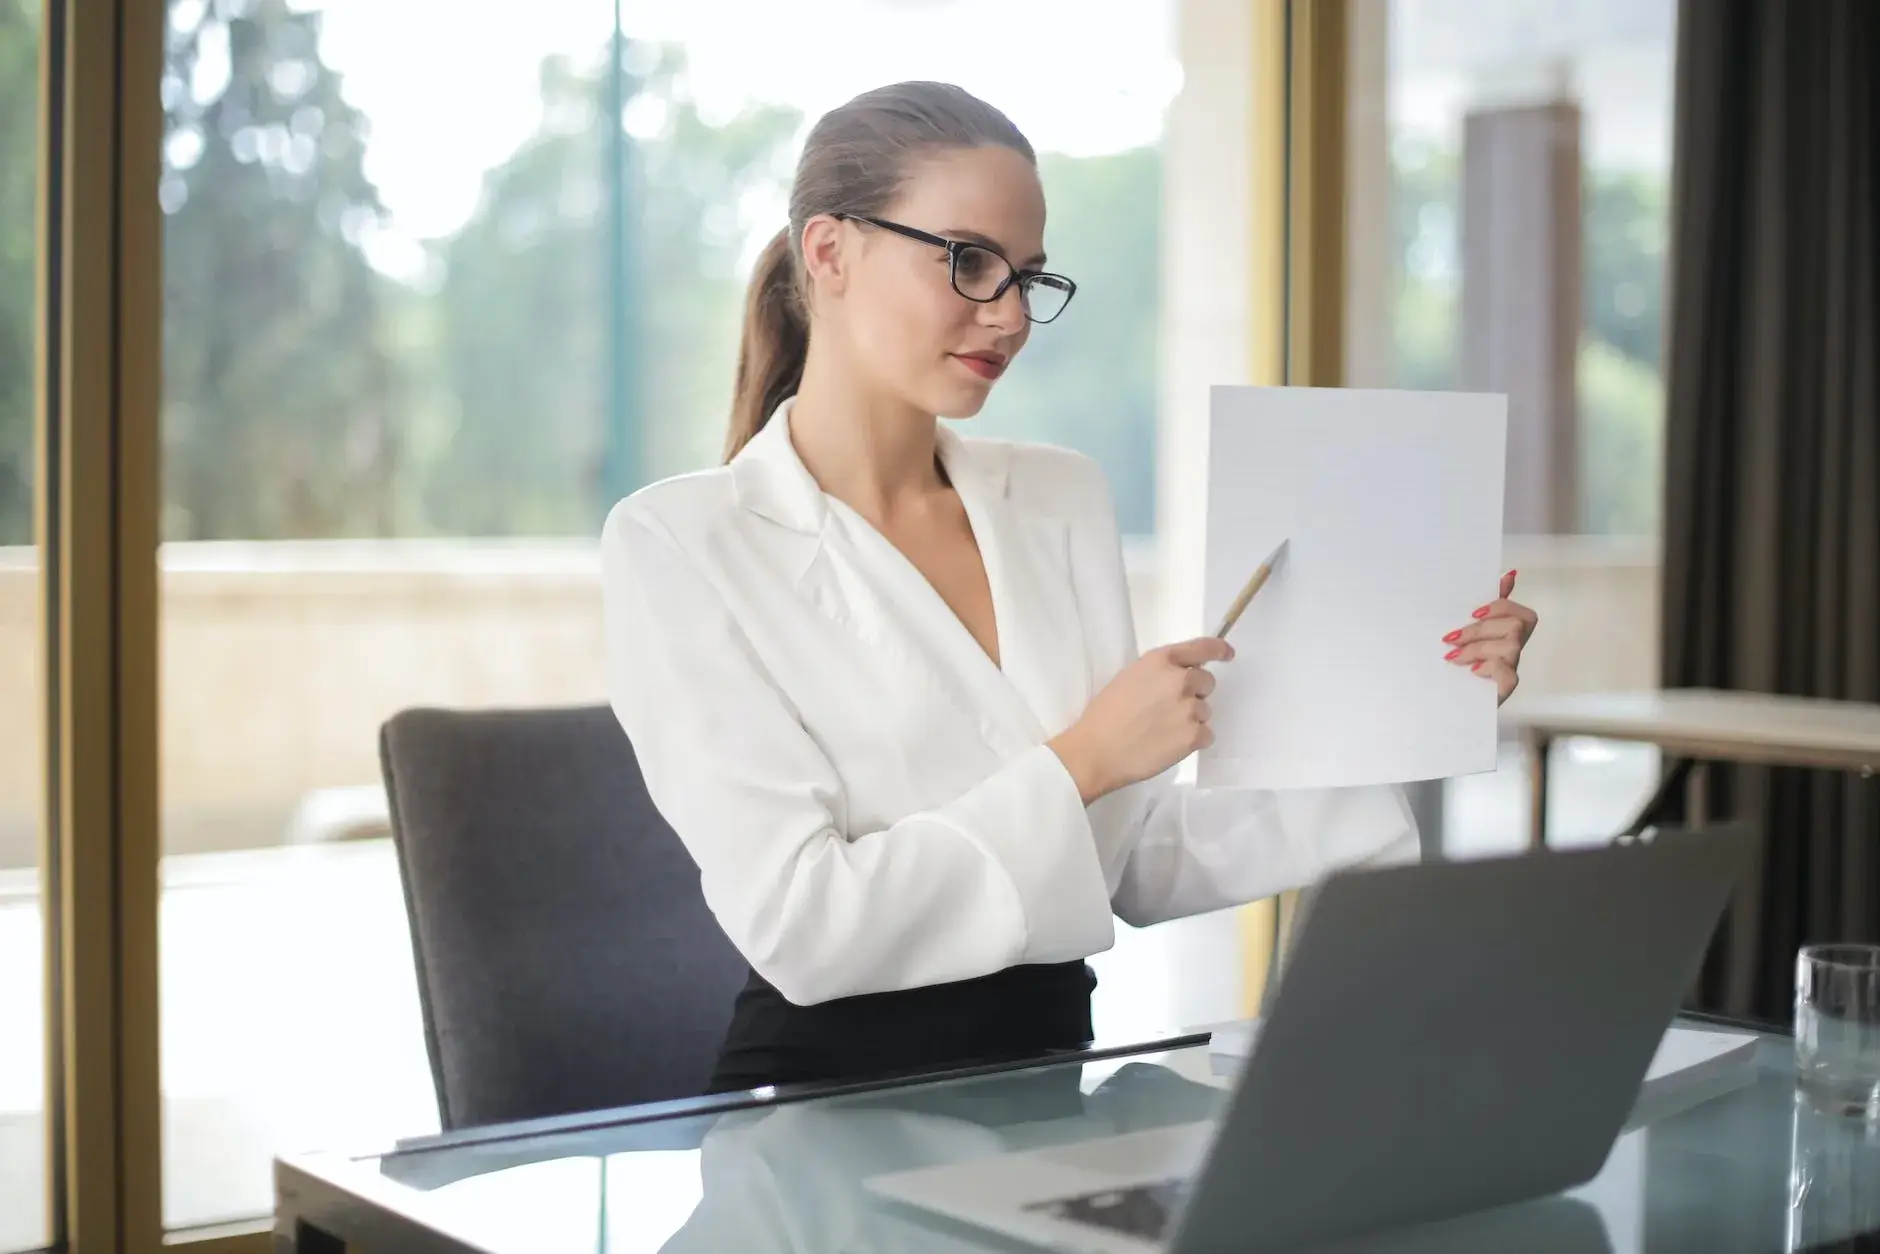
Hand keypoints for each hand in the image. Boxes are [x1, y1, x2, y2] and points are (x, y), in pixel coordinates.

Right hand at [1049, 637, 1233, 802]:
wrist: (1097, 750)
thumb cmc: (1105, 714)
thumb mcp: (1129, 677)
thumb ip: (1159, 672)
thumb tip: (1183, 677)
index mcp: (1161, 661)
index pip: (1203, 648)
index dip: (1219, 650)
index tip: (1227, 654)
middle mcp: (1180, 680)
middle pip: (1208, 682)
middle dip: (1196, 693)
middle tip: (1170, 709)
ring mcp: (1190, 709)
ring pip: (1205, 711)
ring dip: (1190, 720)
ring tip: (1161, 731)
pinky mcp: (1194, 736)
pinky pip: (1206, 735)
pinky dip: (1192, 741)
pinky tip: (1168, 745)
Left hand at [1442, 570, 1538, 704]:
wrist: (1448, 700)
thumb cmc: (1460, 663)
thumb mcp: (1469, 631)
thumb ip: (1488, 605)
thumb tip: (1509, 574)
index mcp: (1507, 633)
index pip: (1522, 613)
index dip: (1500, 607)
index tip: (1472, 612)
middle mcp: (1513, 649)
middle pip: (1516, 625)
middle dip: (1480, 628)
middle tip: (1450, 637)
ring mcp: (1512, 668)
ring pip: (1510, 646)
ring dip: (1477, 648)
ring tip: (1452, 656)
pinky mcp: (1506, 687)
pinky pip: (1508, 673)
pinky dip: (1489, 668)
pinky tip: (1472, 670)